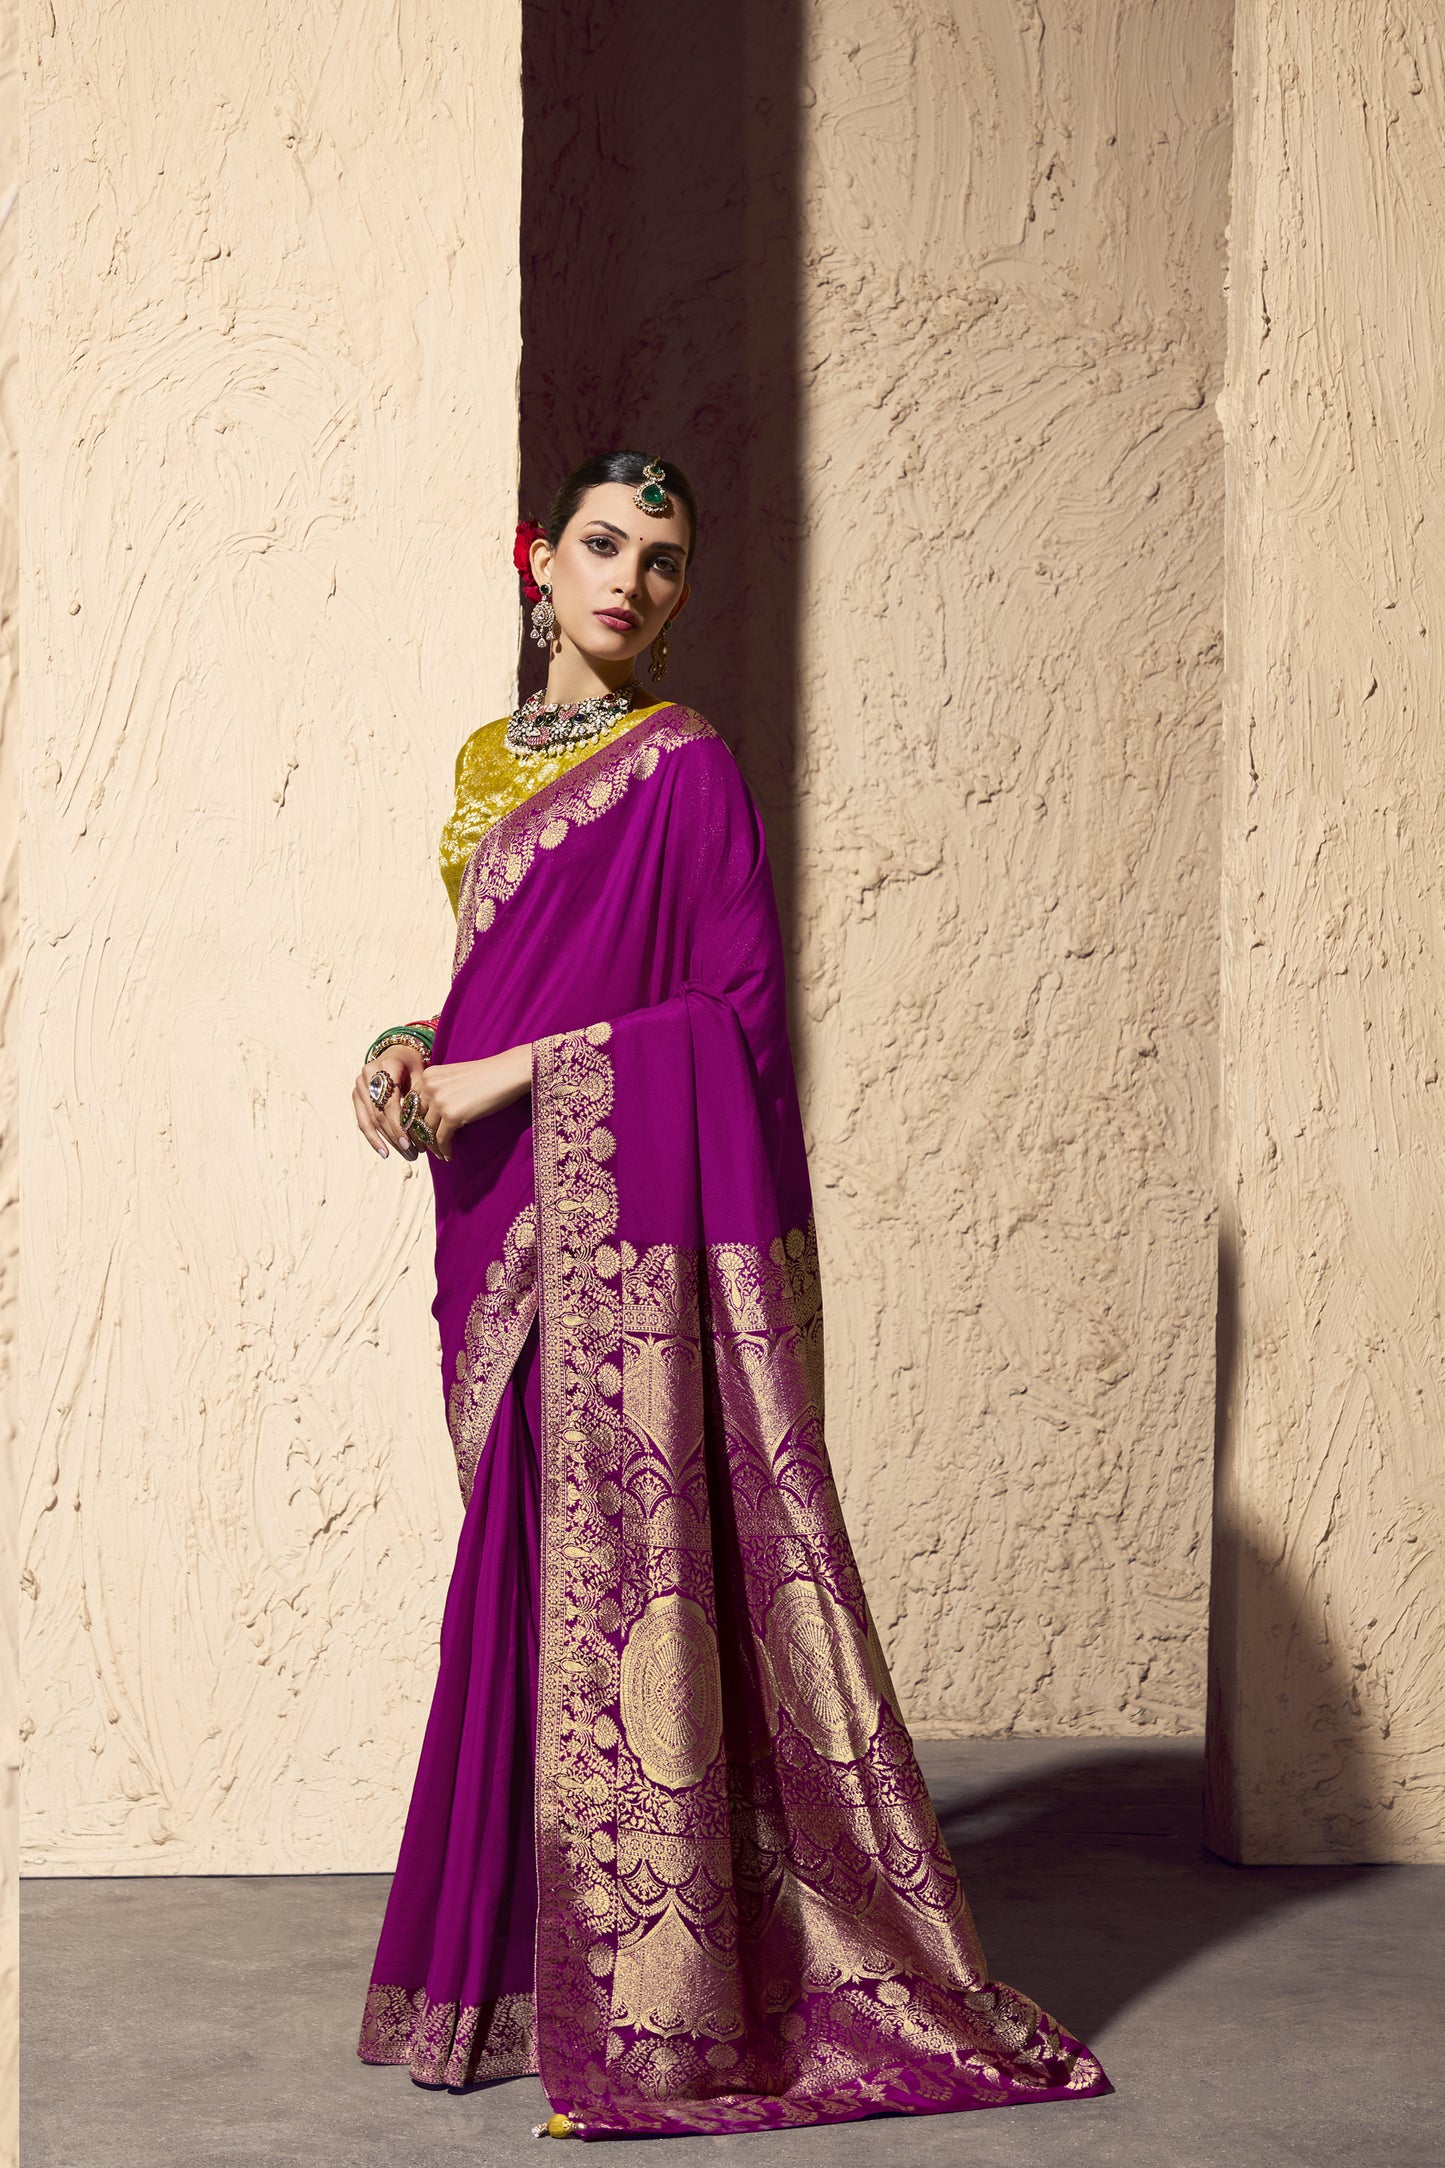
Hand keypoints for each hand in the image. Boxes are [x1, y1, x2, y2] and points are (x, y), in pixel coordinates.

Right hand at [352, 1041, 428, 1160]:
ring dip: (387, 1141)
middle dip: (395, 1137)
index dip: (398, 1125)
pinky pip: (362, 1120)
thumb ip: (420, 1096)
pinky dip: (373, 1137)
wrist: (397, 1052)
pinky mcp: (356, 1095)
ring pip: (370, 1120)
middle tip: (413, 1153)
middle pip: (379, 1114)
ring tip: (406, 1154)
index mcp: (386, 1066)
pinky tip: (384, 1151)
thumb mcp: (422, 1074)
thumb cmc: (414, 1064)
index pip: (390, 1102)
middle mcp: (368, 1074)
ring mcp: (359, 1085)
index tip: (410, 1143)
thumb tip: (424, 1128)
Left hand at [402, 1044, 532, 1160]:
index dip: (414, 1122)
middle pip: (416, 1119)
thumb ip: (439, 1091)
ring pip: (427, 1131)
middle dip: (420, 1136)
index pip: (411, 1104)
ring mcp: (440, 1101)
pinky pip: (441, 1139)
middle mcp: (430, 1086)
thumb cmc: (487, 1076)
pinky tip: (449, 1155)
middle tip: (426, 1147)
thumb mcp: (454, 1078)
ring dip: (433, 1146)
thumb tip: (430, 1116)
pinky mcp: (452, 1115)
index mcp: (428, 1075)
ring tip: (440, 1154)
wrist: (508, 1073)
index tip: (420, 1134)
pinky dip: (444, 1150)